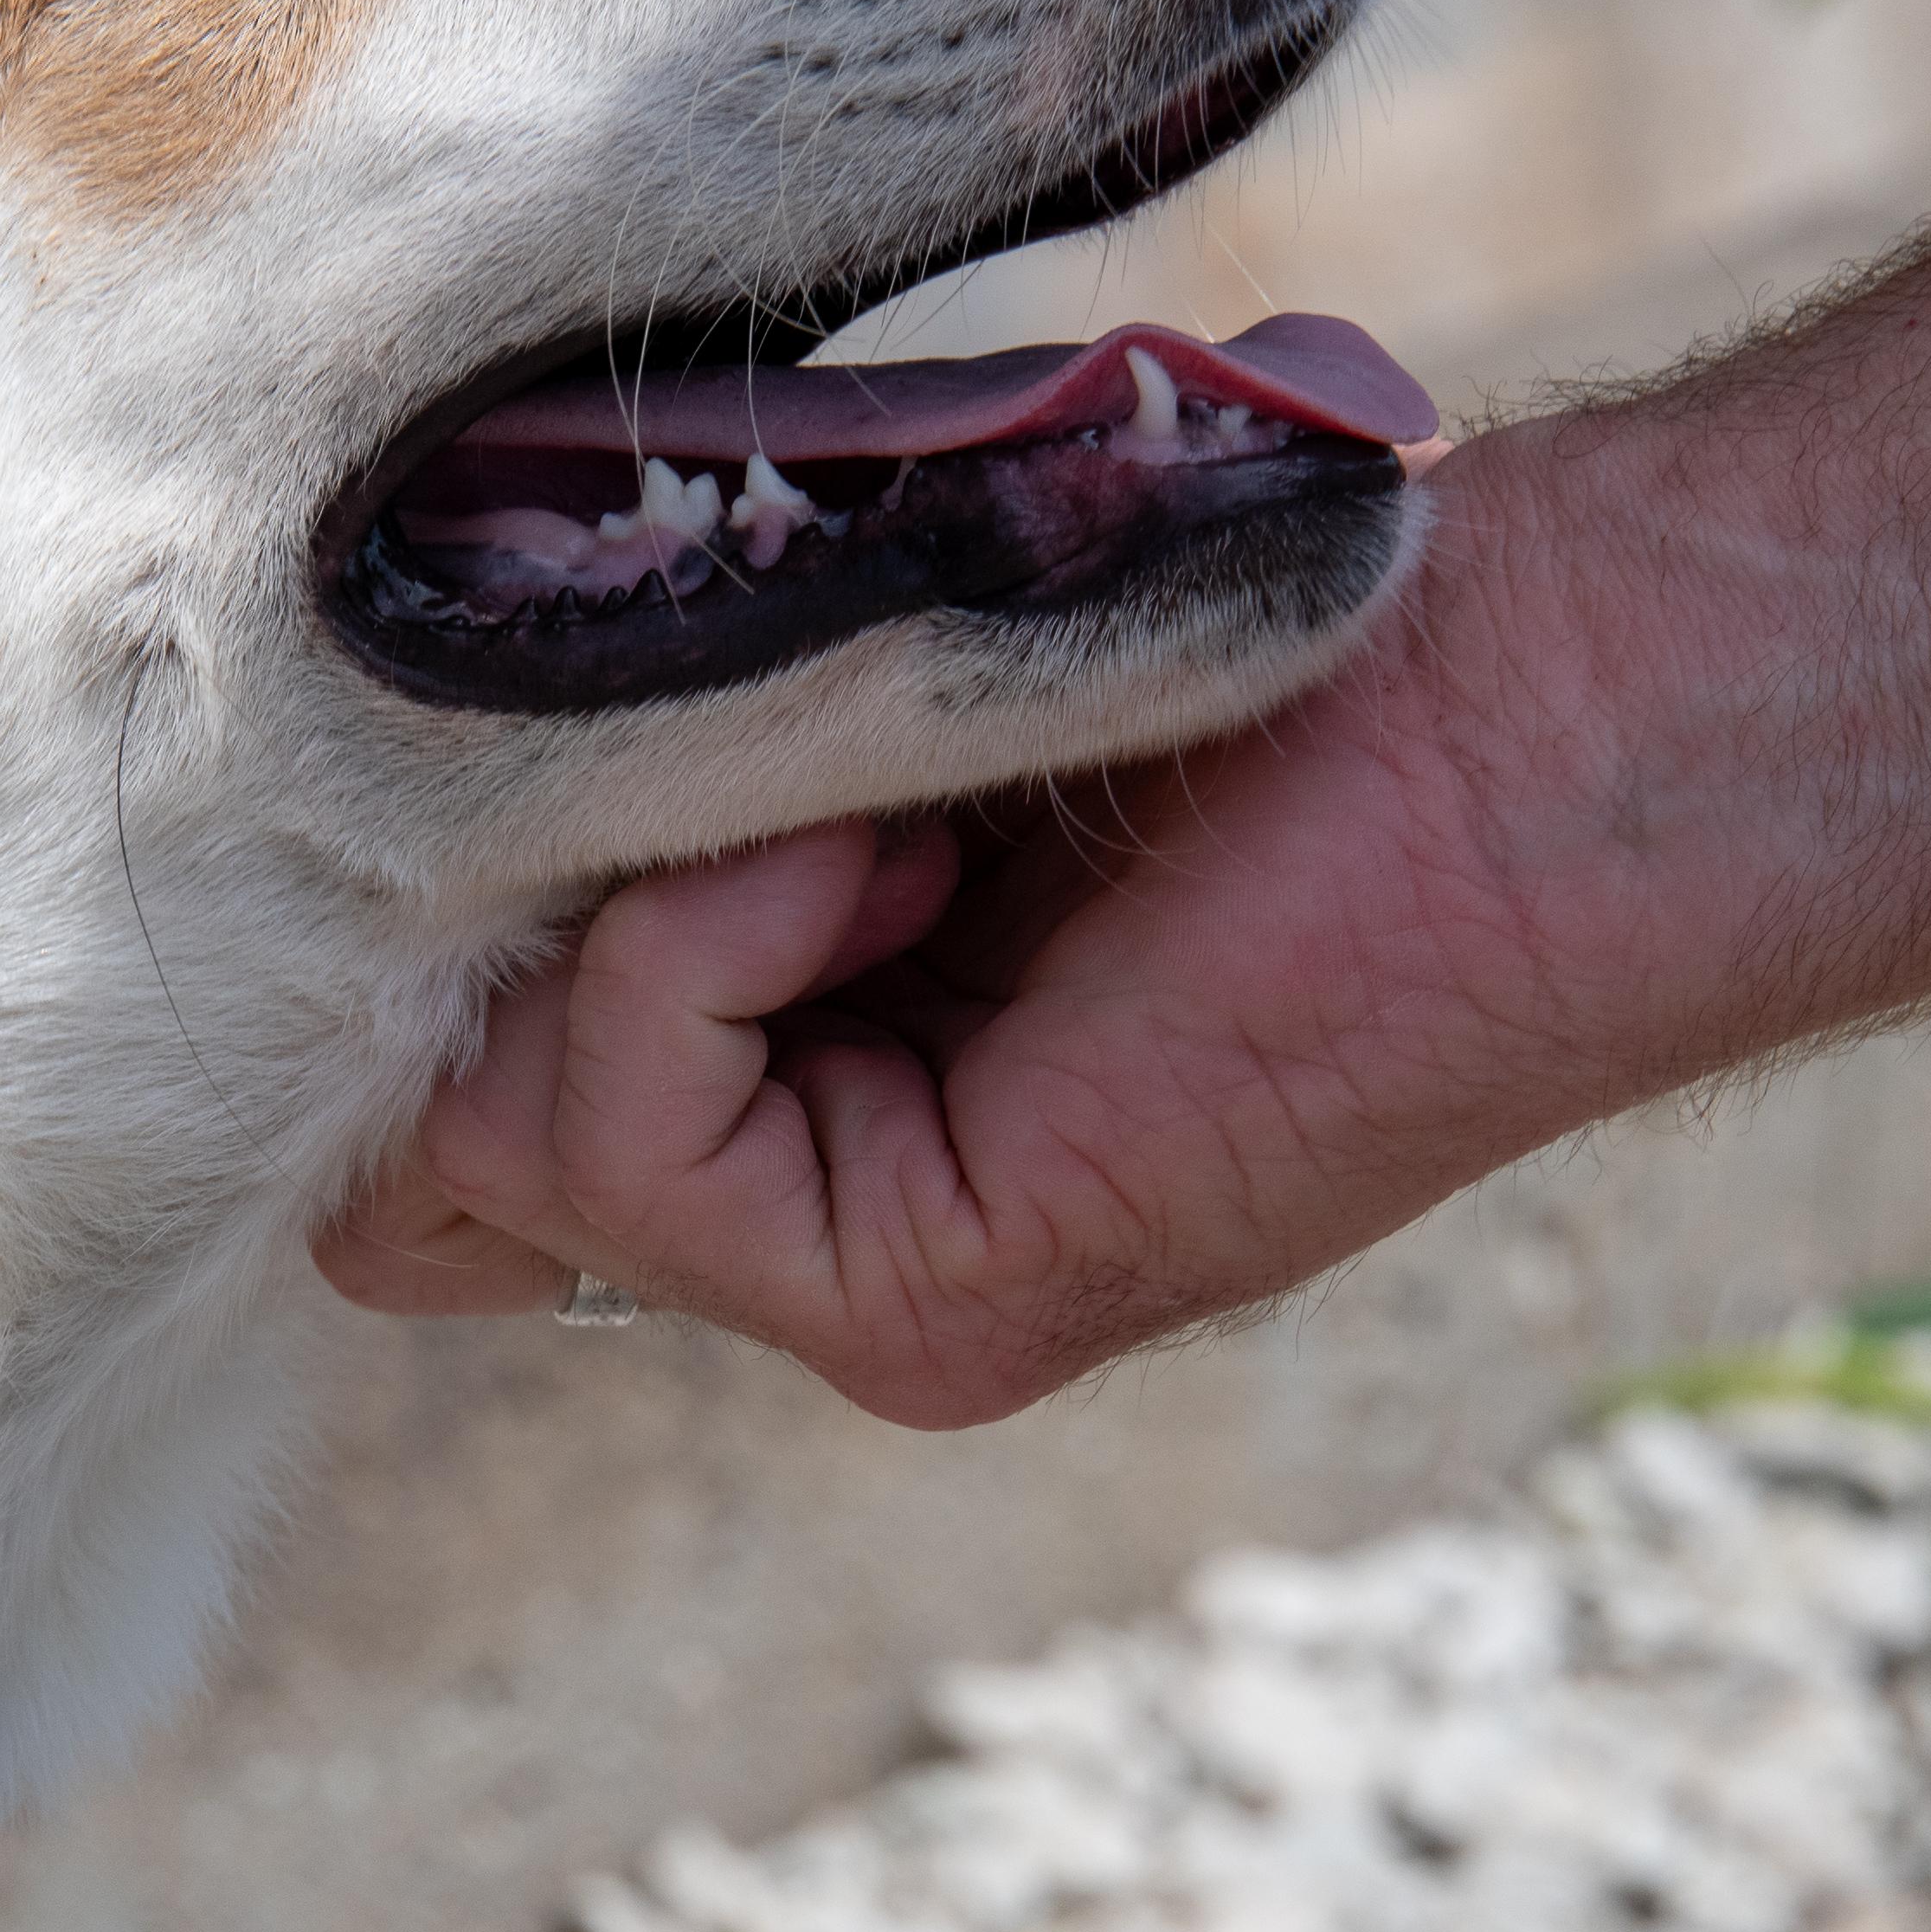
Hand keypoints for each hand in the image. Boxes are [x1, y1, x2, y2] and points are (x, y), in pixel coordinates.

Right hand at [319, 426, 1680, 1423]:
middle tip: (684, 764)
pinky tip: (890, 843)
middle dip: (467, 949)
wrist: (1553, 697)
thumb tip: (377, 726)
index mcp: (786, 1080)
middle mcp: (811, 1210)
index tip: (579, 715)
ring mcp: (865, 1283)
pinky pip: (628, 1132)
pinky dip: (704, 944)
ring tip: (866, 786)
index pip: (425, 1116)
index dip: (423, 929)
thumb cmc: (1259, 627)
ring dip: (625, 903)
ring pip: (487, 1152)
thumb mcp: (838, 677)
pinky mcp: (924, 1304)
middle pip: (415, 1180)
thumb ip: (639, 743)